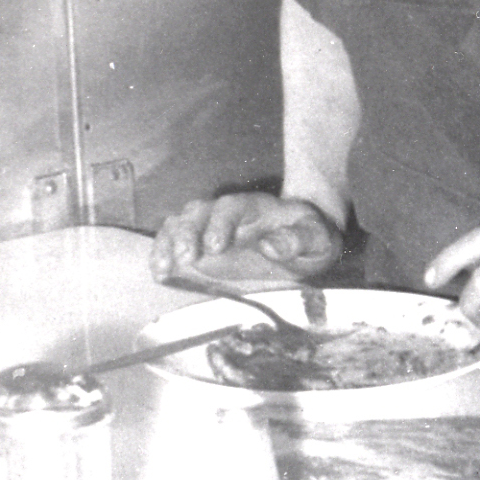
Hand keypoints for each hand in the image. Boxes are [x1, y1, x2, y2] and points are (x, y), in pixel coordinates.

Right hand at [149, 193, 341, 282]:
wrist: (304, 243)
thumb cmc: (311, 240)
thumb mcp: (318, 240)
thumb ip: (299, 239)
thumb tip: (270, 245)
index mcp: (257, 208)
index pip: (232, 207)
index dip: (220, 223)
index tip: (215, 246)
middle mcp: (228, 214)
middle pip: (200, 211)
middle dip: (189, 232)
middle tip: (188, 257)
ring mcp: (210, 228)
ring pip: (181, 222)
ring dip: (170, 241)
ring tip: (165, 266)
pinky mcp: (200, 247)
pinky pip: (173, 241)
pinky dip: (162, 252)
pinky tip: (160, 272)